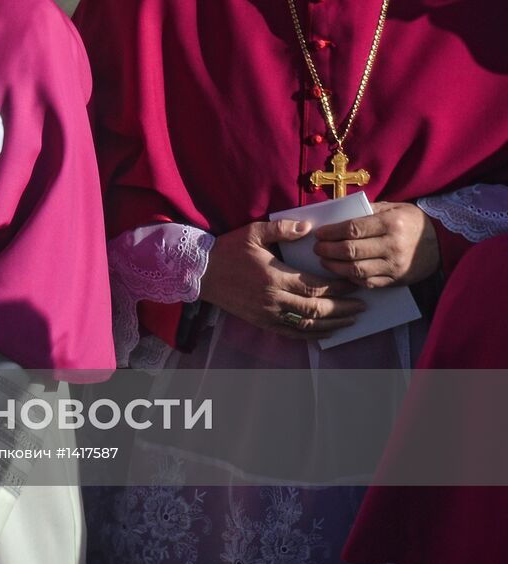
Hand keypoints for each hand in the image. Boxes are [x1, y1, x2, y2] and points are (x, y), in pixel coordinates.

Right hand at [200, 219, 364, 339]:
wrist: (202, 273)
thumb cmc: (228, 250)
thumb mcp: (253, 232)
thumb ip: (282, 229)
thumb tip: (309, 228)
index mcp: (274, 276)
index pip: (314, 285)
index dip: (338, 287)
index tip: (354, 284)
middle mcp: (273, 298)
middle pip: (316, 308)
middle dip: (342, 308)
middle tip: (362, 306)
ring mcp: (268, 313)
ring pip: (307, 324)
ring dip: (332, 324)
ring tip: (351, 321)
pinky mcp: (262, 322)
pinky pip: (292, 333)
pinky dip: (312, 334)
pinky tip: (326, 332)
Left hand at [313, 201, 439, 287]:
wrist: (442, 243)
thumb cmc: (412, 221)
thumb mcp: (394, 207)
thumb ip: (367, 210)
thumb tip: (337, 215)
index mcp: (391, 223)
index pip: (353, 229)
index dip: (331, 232)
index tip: (319, 233)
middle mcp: (393, 245)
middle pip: (351, 251)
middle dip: (328, 250)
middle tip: (317, 248)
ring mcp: (395, 265)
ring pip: (356, 270)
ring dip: (334, 267)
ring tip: (324, 260)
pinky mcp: (397, 280)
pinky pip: (368, 282)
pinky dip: (351, 278)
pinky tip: (341, 272)